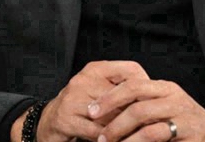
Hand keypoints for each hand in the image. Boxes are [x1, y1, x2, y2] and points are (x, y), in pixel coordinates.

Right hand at [12, 61, 149, 141]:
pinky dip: (111, 140)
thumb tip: (153, 96)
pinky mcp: (66, 118)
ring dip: (127, 130)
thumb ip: (122, 90)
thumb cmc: (81, 108)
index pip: (130, 70)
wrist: (48, 123)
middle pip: (123, 96)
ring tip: (140, 136)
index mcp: (96, 69)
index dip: (147, 87)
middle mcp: (84, 79)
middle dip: (139, 113)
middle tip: (154, 125)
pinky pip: (97, 132)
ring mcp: (73, 98)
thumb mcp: (101, 92)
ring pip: (111, 116)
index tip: (156, 103)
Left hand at [89, 79, 204, 141]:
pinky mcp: (189, 136)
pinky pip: (159, 141)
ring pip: (148, 129)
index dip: (109, 98)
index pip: (132, 85)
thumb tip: (103, 109)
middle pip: (137, 107)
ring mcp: (183, 118)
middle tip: (101, 137)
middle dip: (114, 123)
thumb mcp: (162, 105)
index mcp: (164, 87)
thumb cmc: (181, 120)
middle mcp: (174, 99)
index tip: (91, 111)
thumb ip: (140, 103)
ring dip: (126, 141)